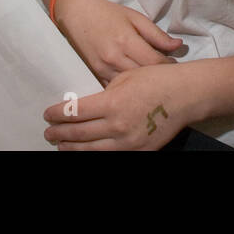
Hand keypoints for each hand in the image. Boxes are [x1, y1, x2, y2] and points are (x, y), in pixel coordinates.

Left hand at [43, 63, 190, 149]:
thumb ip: (103, 92)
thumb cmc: (156, 80)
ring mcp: (129, 142)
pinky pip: (111, 156)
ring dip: (72, 148)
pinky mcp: (140, 151)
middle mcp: (117, 125)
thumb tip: (84, 105)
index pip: (75, 112)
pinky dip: (95, 153)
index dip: (58, 114)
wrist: (186, 95)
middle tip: (48, 133)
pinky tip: (86, 151)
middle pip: (79, 134)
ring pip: (91, 150)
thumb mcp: (124, 77)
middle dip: (60, 134)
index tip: (48, 114)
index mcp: (112, 103)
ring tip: (61, 146)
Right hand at [53, 0, 182, 83]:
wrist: (78, 14)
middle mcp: (114, 58)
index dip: (168, 65)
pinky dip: (128, 88)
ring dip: (144, 84)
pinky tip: (136, 85)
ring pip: (131, 85)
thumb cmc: (109, 14)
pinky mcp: (96, 74)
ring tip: (154, 80)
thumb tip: (179, 45)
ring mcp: (104, 69)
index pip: (154, 61)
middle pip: (144, 75)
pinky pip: (116, 88)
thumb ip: (157, 34)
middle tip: (168, 75)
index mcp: (127, 41)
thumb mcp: (135, 18)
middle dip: (159, 76)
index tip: (174, 64)